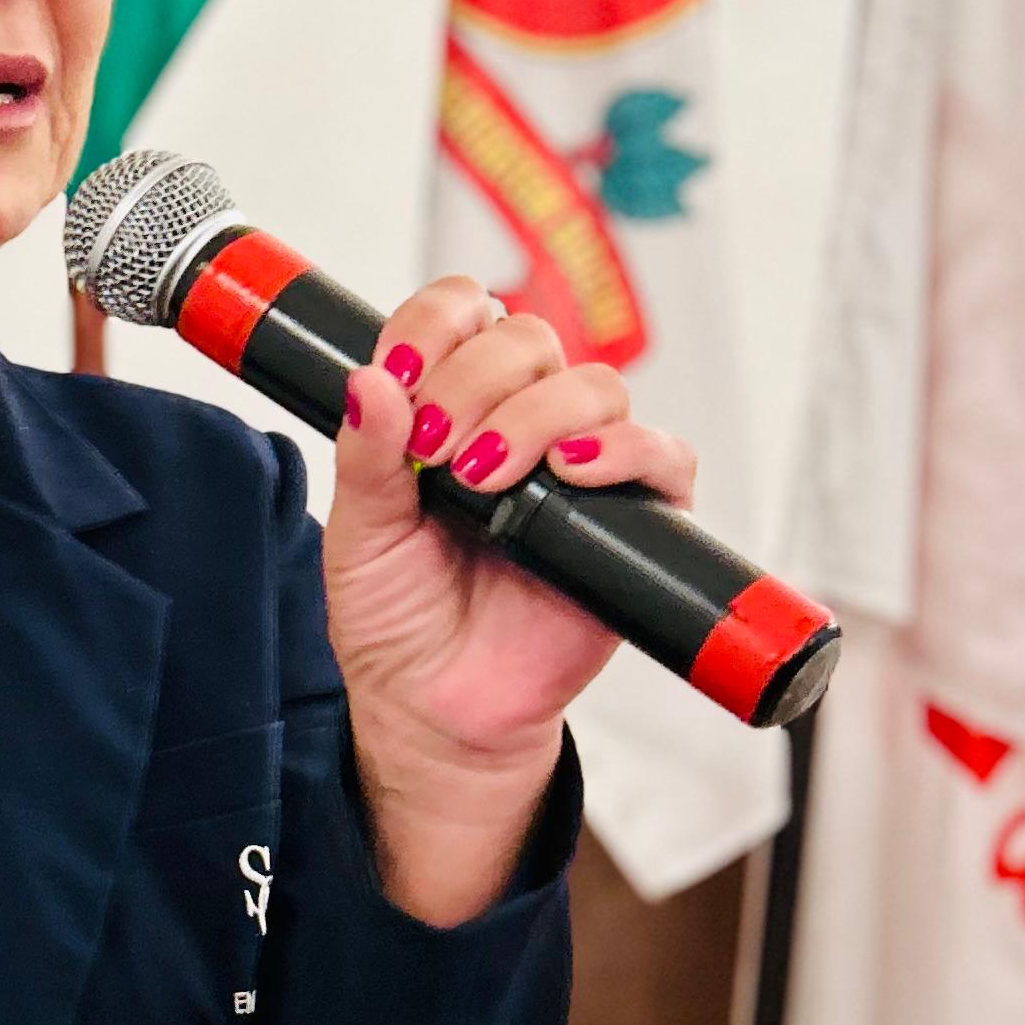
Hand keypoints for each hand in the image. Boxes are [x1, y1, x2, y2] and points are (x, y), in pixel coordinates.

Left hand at [327, 285, 695, 917]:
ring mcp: (581, 467)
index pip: (461, 313)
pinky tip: (571, 473)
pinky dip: (625, 450)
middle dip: (476, 379)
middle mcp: (520, 422)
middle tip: (439, 449)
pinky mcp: (634, 520)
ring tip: (487, 478)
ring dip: (535, 416)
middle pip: (528, 339)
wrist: (436, 711)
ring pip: (592, 386)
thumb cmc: (398, 620)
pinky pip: (663, 456)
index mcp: (450, 406)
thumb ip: (367, 456)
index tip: (401, 373)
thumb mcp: (360, 534)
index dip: (434, 324)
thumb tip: (371, 380)